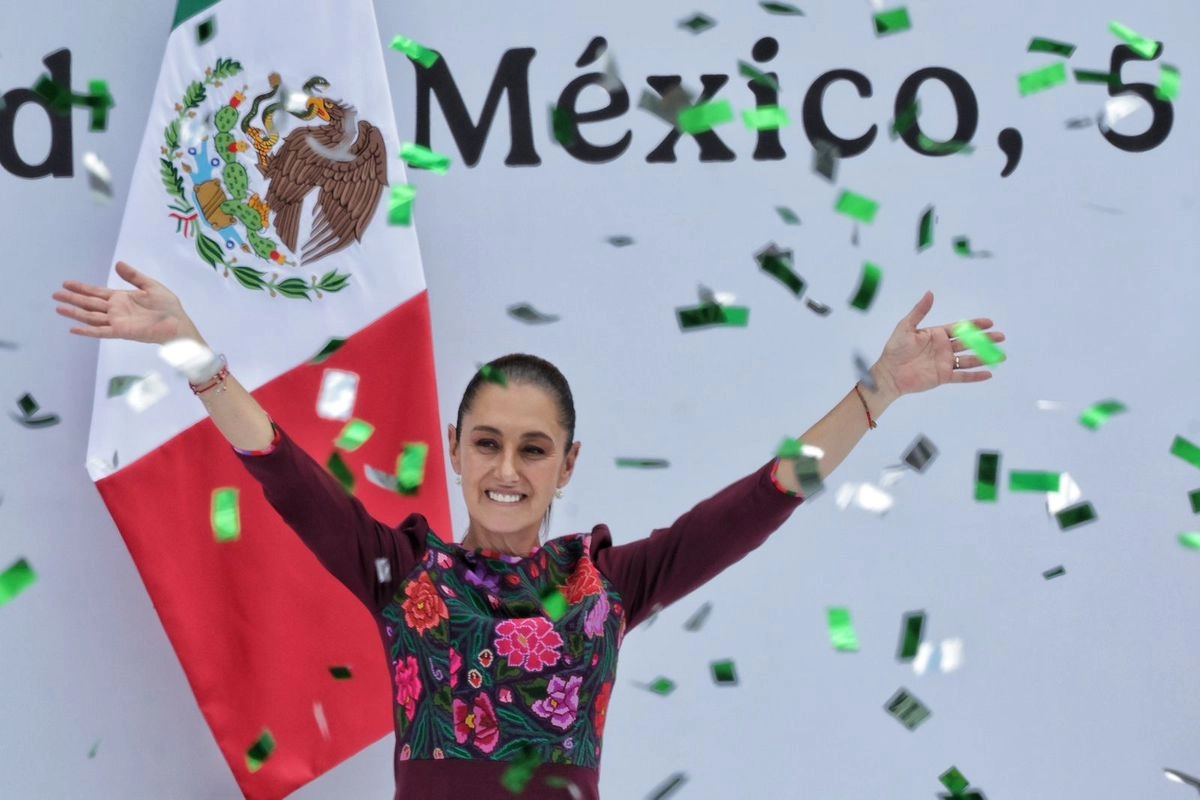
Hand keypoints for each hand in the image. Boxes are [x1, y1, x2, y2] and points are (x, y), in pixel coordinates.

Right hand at [53, 261, 199, 344]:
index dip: (82, 288)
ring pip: (91, 316)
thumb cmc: (167, 306)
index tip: (66, 283)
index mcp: (121, 298)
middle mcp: (115, 310)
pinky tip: (73, 328)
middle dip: (73, 299)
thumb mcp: (151, 286)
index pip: (97, 292)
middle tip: (55, 294)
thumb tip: (118, 264)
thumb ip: (133, 276)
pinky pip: (101, 331)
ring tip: (58, 308)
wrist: (177, 323)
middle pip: (89, 303)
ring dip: (75, 313)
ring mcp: (117, 321)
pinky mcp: (121, 331)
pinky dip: (87, 331)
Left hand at [871, 291, 1004, 398]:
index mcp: (936, 335)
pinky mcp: (943, 376)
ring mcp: (944, 362)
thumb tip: (930, 293)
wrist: (889, 373)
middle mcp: (943, 348)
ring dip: (985, 357)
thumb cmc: (895, 349)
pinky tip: (989, 374)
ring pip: (969, 359)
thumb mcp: (906, 327)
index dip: (975, 325)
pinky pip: (962, 376)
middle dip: (985, 340)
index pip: (960, 328)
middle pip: (969, 343)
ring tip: (1001, 356)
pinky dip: (975, 376)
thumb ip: (920, 311)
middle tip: (1001, 337)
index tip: (989, 322)